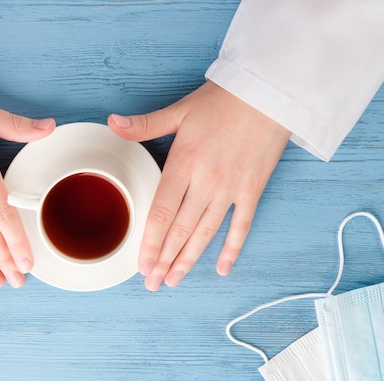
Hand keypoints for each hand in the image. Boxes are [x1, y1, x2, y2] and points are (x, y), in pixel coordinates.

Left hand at [108, 81, 290, 290]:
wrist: (271, 93)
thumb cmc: (222, 100)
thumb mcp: (179, 110)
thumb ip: (144, 125)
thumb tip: (112, 122)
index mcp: (184, 164)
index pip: (161, 213)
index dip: (150, 242)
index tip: (141, 265)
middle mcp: (206, 182)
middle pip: (180, 230)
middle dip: (164, 260)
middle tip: (152, 283)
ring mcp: (231, 189)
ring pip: (206, 234)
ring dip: (189, 260)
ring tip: (174, 281)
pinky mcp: (252, 190)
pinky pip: (241, 227)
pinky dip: (231, 249)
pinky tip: (220, 269)